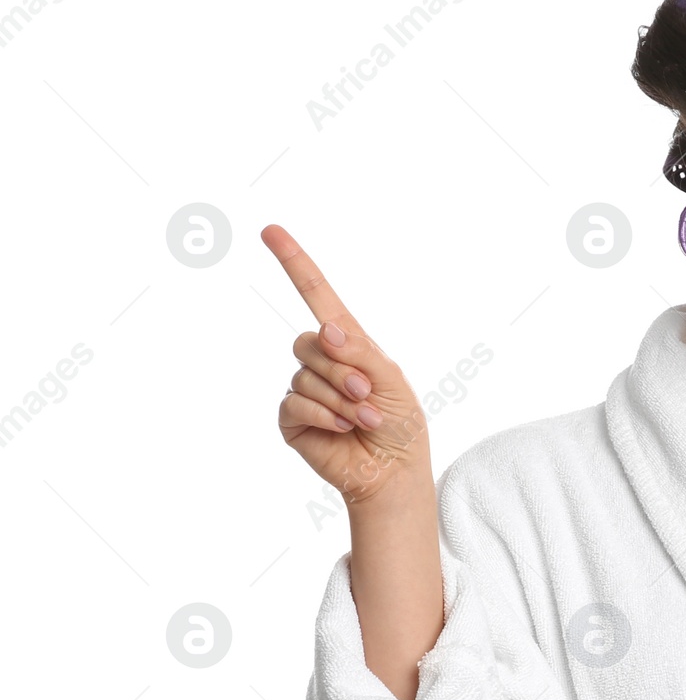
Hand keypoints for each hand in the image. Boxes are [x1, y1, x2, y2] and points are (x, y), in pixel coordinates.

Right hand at [262, 223, 430, 504]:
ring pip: (306, 376)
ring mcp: (304, 388)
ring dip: (342, 401)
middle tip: (368, 395)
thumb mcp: (390, 379)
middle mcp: (321, 360)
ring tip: (365, 419)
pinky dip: (325, 416)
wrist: (394, 468)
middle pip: (310, 343)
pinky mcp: (291, 418)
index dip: (294, 262)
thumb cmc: (399, 421)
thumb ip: (359, 352)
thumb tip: (325, 329)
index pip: (316, 294)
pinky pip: (295, 403)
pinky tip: (342, 430)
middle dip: (343, 370)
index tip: (271, 230)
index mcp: (348, 342)